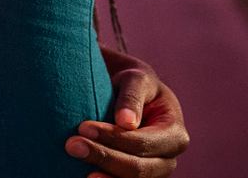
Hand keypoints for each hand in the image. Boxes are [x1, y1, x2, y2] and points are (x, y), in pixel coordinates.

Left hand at [64, 52, 188, 176]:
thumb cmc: (137, 85)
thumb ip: (132, 97)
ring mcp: (154, 173)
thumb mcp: (137, 80)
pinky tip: (86, 176)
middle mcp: (168, 159)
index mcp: (175, 134)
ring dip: (103, 176)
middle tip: (72, 145)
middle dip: (104, 158)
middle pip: (138, 169)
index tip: (83, 128)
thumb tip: (126, 122)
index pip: (143, 143)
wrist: (133, 96)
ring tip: (79, 171)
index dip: (114, 138)